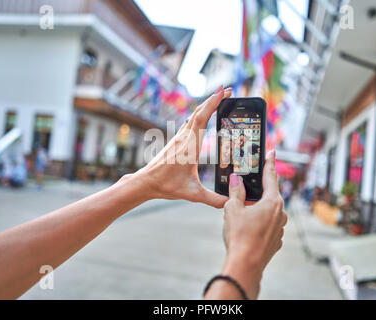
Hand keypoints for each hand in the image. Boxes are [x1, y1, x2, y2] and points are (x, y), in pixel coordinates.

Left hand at [131, 86, 231, 207]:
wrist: (145, 182)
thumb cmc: (166, 185)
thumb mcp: (192, 193)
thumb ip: (213, 199)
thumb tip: (230, 203)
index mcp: (190, 146)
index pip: (203, 118)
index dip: (214, 103)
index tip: (224, 91)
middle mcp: (184, 138)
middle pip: (200, 111)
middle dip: (214, 98)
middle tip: (227, 89)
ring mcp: (179, 137)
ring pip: (194, 115)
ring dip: (206, 105)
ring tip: (219, 98)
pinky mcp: (176, 141)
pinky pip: (190, 122)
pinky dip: (199, 114)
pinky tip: (203, 116)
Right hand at [218, 150, 286, 298]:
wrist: (245, 265)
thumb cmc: (240, 236)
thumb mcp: (233, 209)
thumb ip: (235, 192)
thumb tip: (235, 181)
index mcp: (272, 202)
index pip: (270, 177)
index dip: (269, 163)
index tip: (272, 151)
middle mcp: (280, 214)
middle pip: (269, 195)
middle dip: (256, 192)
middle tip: (243, 190)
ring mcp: (280, 228)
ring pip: (267, 212)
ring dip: (256, 210)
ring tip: (240, 214)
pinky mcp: (276, 240)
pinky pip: (267, 226)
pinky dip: (258, 223)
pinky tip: (246, 229)